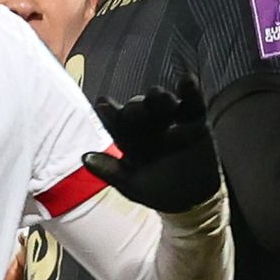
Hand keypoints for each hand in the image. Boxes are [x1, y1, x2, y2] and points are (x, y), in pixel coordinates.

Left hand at [86, 80, 219, 211]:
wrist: (194, 199)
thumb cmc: (159, 192)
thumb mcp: (133, 187)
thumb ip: (112, 173)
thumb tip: (85, 158)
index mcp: (129, 139)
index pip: (116, 124)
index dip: (109, 114)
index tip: (103, 105)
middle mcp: (148, 126)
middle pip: (138, 110)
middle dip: (135, 108)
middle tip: (136, 109)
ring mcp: (171, 121)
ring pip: (162, 103)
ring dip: (159, 98)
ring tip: (158, 95)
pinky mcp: (195, 120)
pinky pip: (192, 103)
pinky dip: (191, 91)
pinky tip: (187, 80)